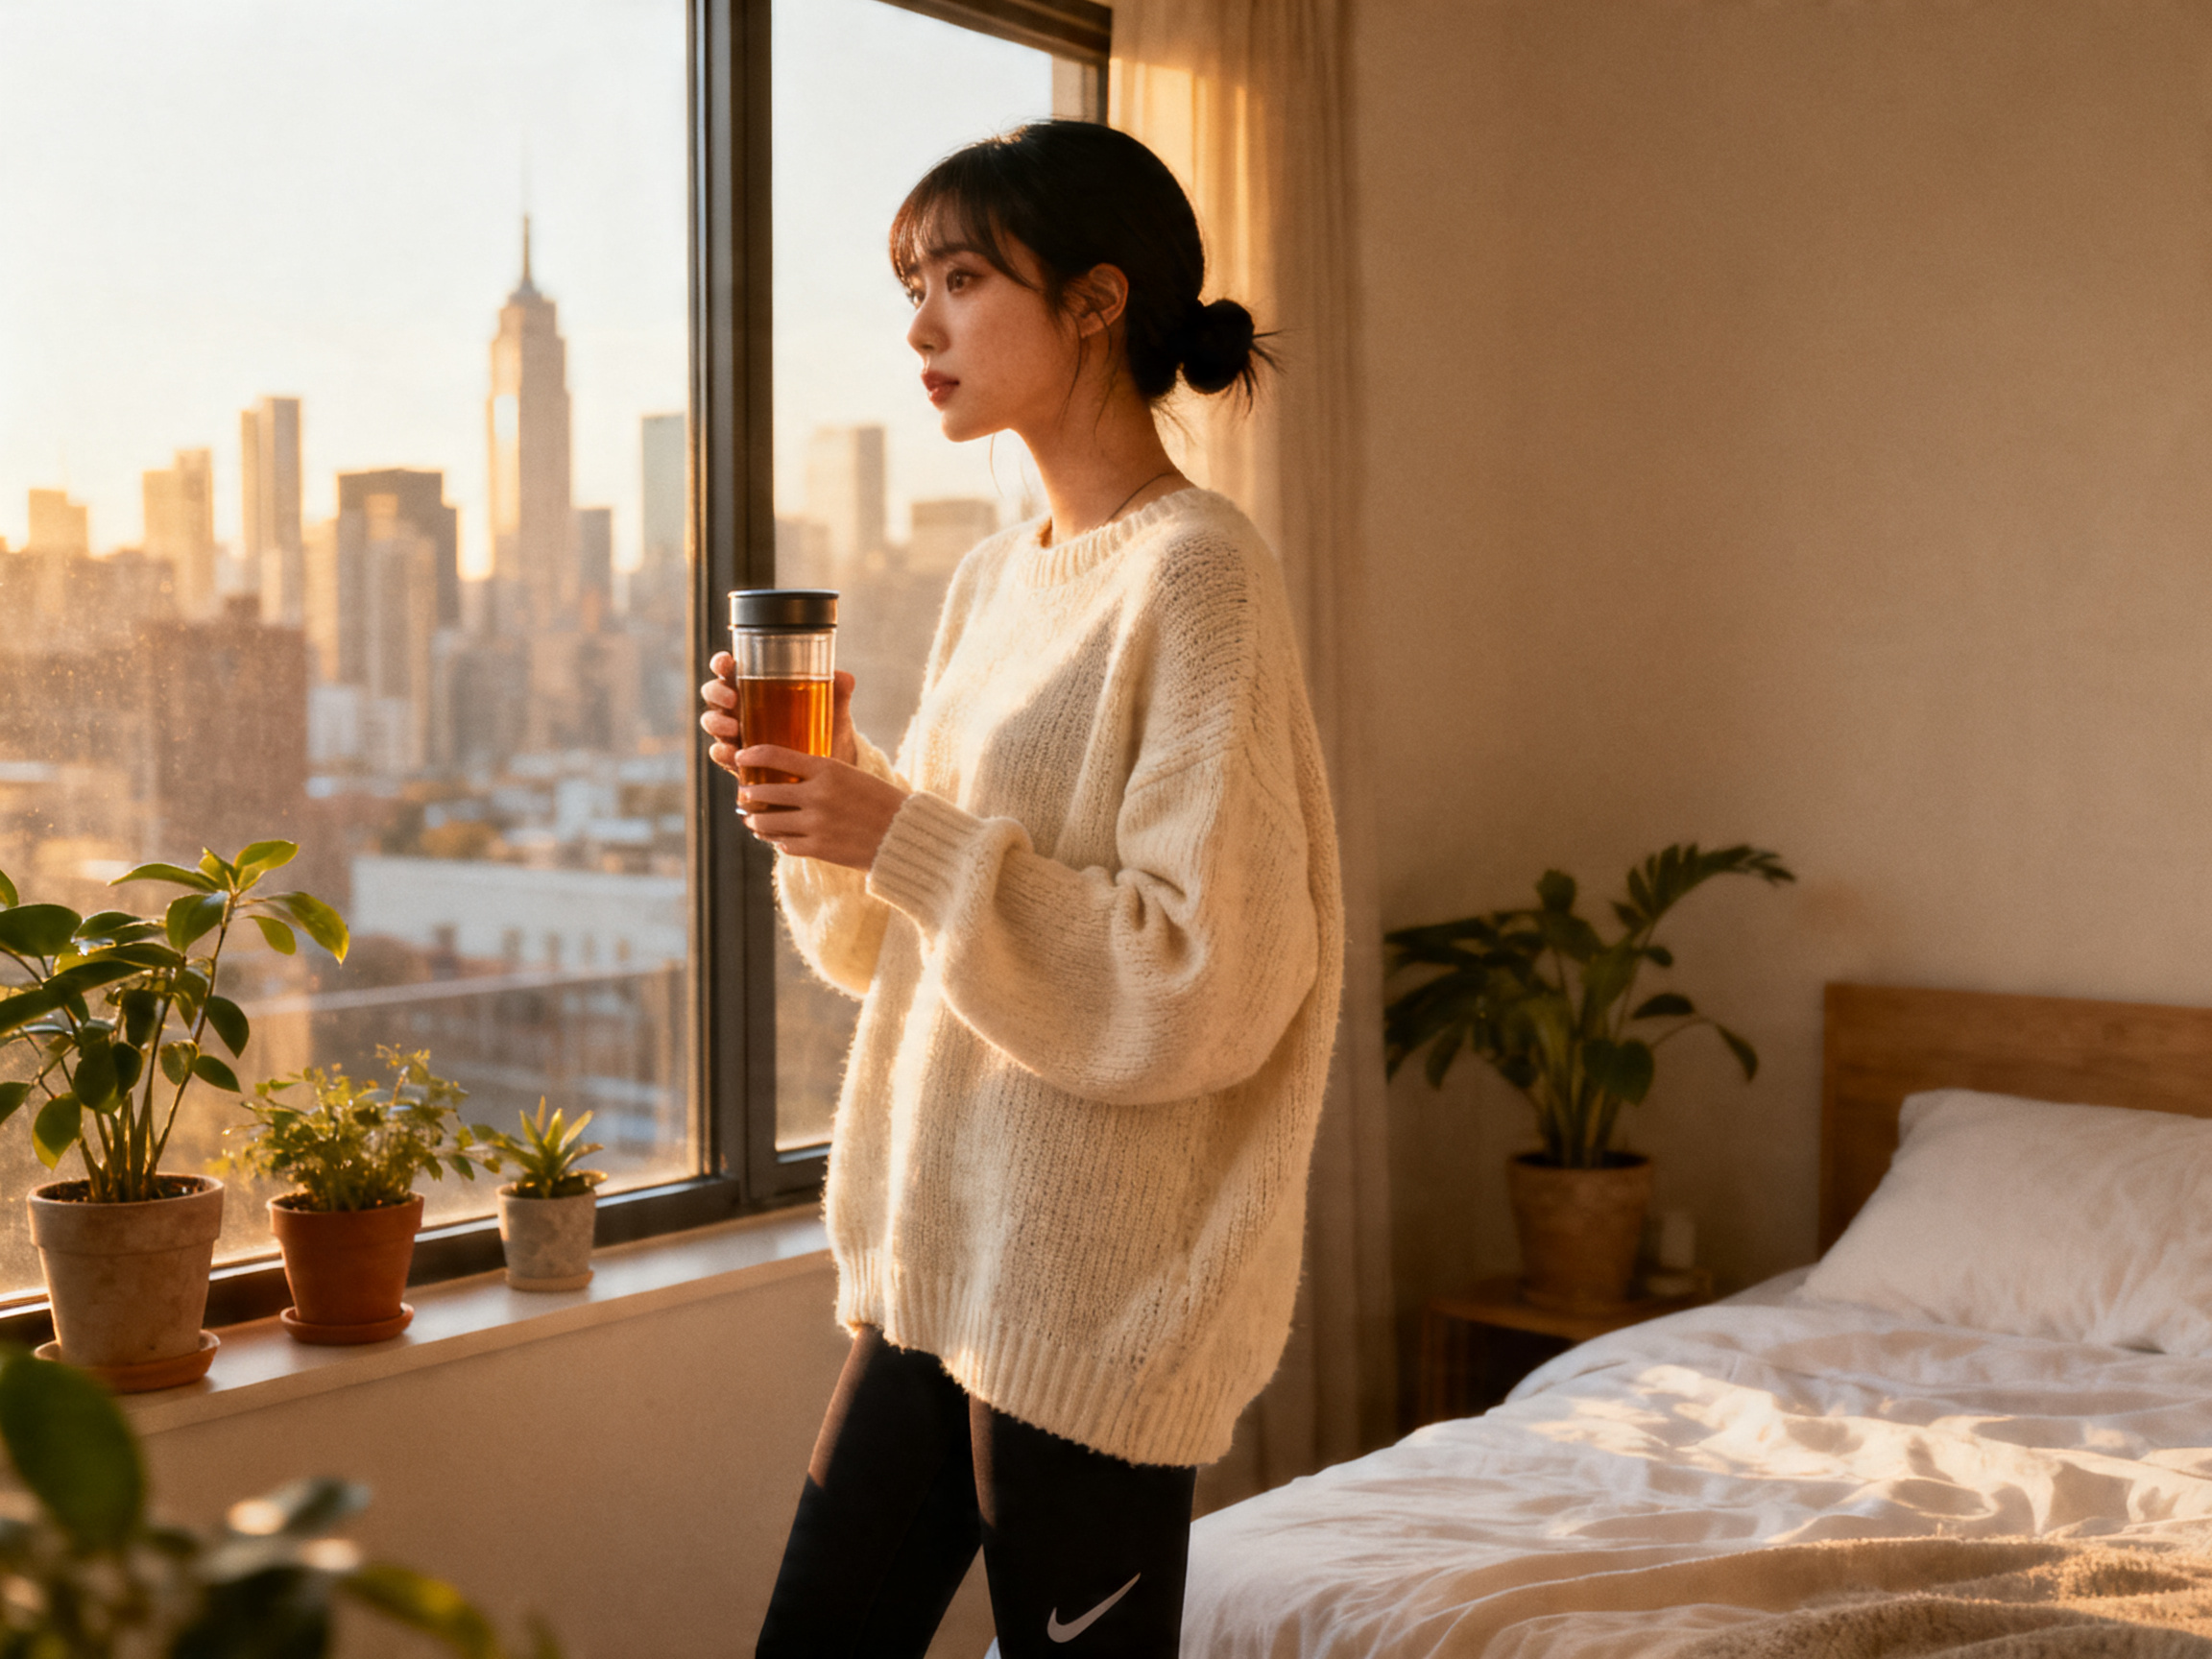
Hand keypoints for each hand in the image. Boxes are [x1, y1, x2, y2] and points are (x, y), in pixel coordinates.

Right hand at [699, 655, 858, 776]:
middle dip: (716, 693)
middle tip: (732, 699)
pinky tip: (734, 756)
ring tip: (734, 729)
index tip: (727, 662)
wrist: (826, 765)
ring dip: (717, 723)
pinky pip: (721, 754)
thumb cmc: (822, 727)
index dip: (722, 663)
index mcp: (757, 687)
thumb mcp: (831, 709)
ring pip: (712, 722)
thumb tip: (845, 678)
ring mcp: (737, 733)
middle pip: (714, 693)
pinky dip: (722, 754)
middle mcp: (741, 707)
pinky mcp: (739, 758)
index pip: (731, 669)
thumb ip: (838, 691)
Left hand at [734, 747, 908, 869]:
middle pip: (764, 792)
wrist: (904, 833)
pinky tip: (778, 838)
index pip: (775, 755)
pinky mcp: (819, 848)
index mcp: (827, 769)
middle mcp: (817, 795)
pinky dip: (778, 840)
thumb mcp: (850, 775)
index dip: (751, 755)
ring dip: (755, 821)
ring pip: (768, 822)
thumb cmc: (879, 800)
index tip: (741, 757)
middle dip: (749, 793)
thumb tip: (788, 774)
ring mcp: (816, 824)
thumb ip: (820, 773)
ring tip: (752, 820)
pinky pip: (784, 844)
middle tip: (744, 793)